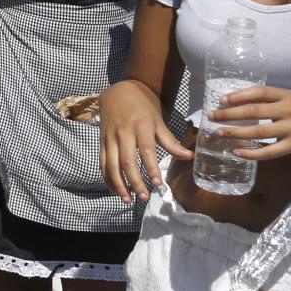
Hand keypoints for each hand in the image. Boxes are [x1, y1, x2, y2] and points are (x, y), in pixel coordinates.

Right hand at [99, 79, 192, 202]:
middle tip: (144, 197)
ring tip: (127, 199)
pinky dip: (107, 177)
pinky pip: (102, 162)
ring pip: (111, 164)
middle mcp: (123, 133)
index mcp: (140, 126)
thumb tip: (189, 157)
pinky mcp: (101, 141)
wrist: (118, 91)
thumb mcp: (158, 120)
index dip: (151, 168)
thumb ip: (170, 141)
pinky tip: (114, 190)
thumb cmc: (143, 106)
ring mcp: (109, 138)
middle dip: (134, 181)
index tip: (157, 184)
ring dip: (118, 184)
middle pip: (126, 161)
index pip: (146, 151)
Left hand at [209, 86, 290, 160]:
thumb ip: (267, 101)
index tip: (221, 100)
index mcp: (286, 96)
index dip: (239, 95)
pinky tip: (237, 152)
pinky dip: (251, 153)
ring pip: (259, 132)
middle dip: (229, 114)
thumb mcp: (288, 101)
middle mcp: (289, 110)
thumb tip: (234, 102)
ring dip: (236, 133)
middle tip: (211, 116)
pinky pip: (269, 152)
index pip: (259, 92)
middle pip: (254, 111)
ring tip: (219, 133)